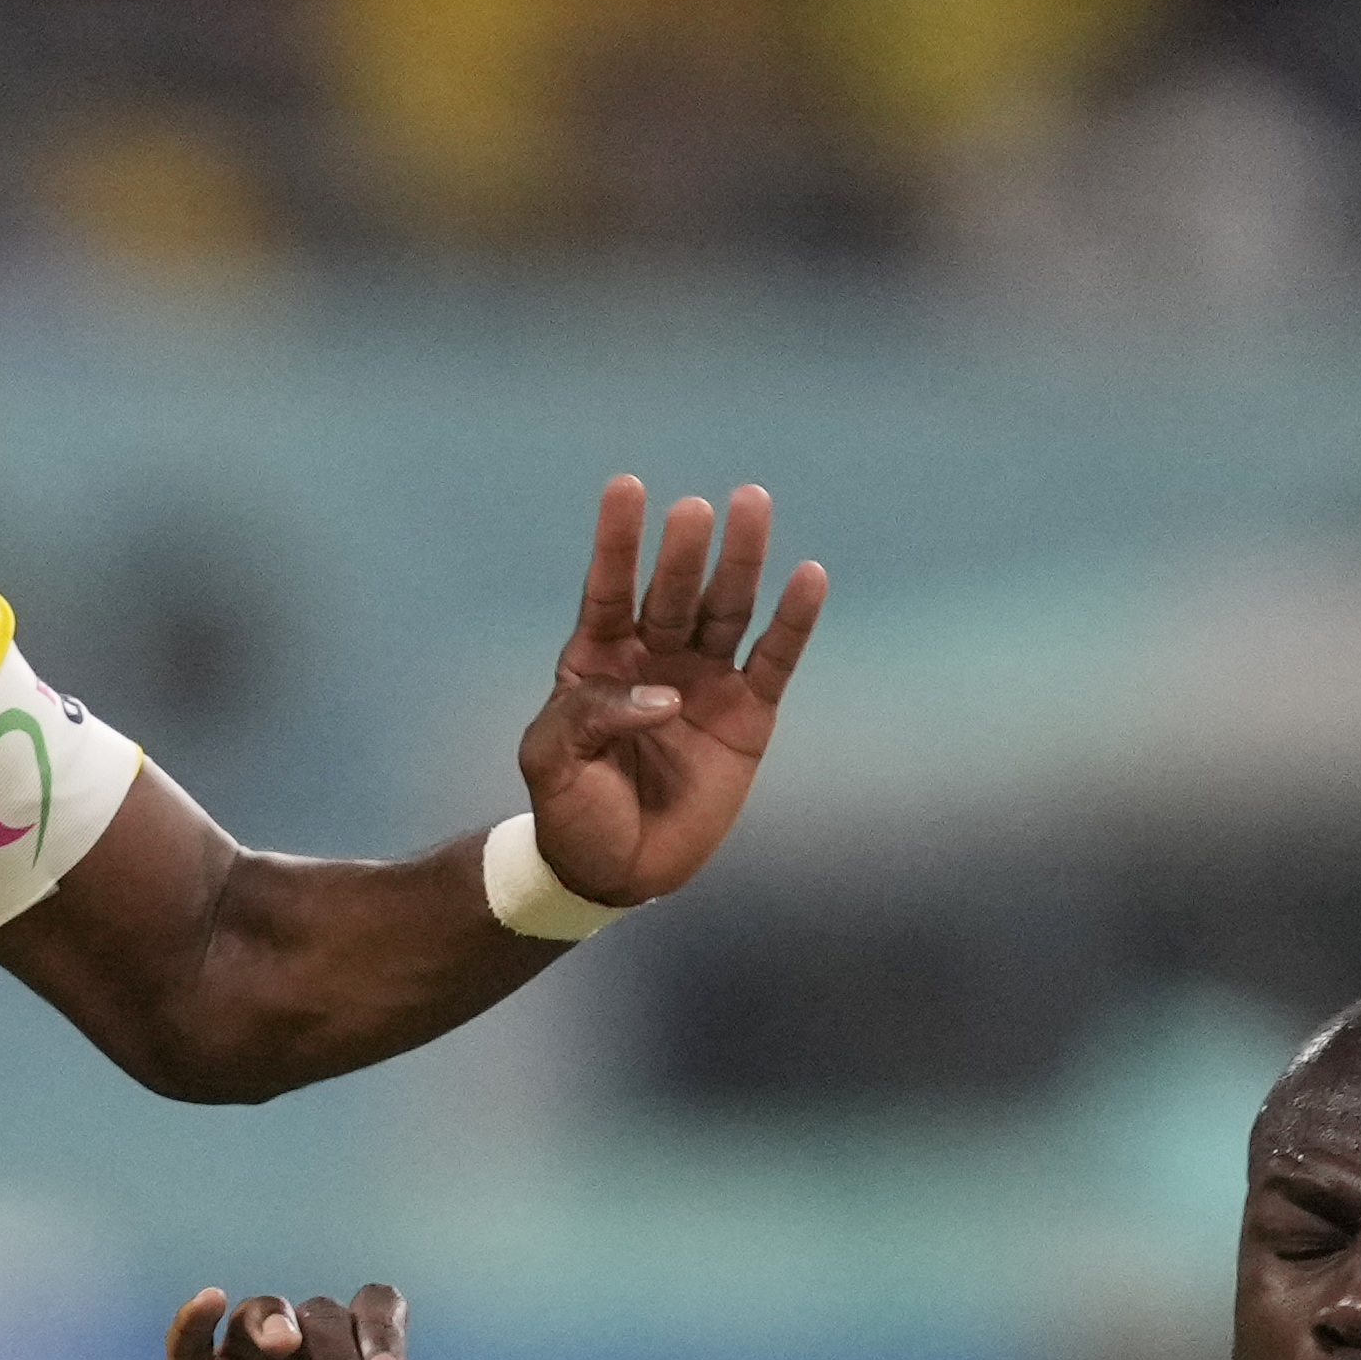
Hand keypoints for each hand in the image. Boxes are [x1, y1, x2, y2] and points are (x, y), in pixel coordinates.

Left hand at [515, 479, 825, 909]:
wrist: (615, 873)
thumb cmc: (572, 812)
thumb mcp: (550, 762)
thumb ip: (589, 715)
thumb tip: (666, 696)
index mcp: (597, 659)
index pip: (608, 589)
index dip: (617, 540)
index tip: (626, 487)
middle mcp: (654, 658)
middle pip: (672, 592)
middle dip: (682, 552)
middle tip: (694, 510)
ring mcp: (704, 681)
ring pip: (725, 609)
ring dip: (739, 561)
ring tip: (752, 504)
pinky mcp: (748, 714)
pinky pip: (775, 659)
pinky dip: (794, 620)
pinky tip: (810, 576)